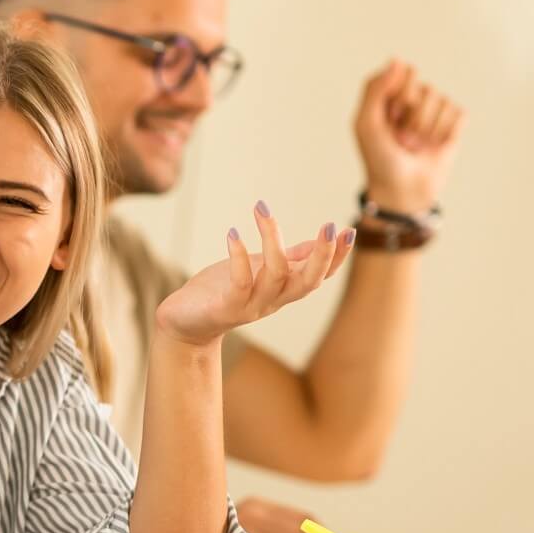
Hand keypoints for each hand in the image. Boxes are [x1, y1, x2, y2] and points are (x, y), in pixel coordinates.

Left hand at [154, 202, 352, 345]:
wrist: (186, 322)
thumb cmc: (222, 291)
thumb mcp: (261, 270)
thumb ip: (290, 259)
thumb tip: (320, 243)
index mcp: (284, 289)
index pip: (320, 275)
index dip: (337, 256)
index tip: (348, 229)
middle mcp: (273, 299)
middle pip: (308, 281)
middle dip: (323, 255)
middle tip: (329, 226)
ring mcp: (251, 306)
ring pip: (275, 275)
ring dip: (272, 241)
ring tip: (262, 210)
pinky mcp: (225, 309)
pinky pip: (240, 283)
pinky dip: (238, 257)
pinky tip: (233, 233)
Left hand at [354, 58, 464, 212]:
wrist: (401, 191)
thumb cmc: (378, 159)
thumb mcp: (366, 124)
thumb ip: (375, 89)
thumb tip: (397, 59)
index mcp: (390, 95)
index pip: (406, 72)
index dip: (400, 96)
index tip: (389, 117)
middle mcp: (413, 100)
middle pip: (425, 88)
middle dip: (414, 116)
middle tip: (400, 137)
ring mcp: (434, 113)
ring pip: (442, 102)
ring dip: (427, 129)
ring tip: (414, 146)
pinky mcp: (453, 126)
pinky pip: (458, 114)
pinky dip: (446, 133)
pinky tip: (434, 147)